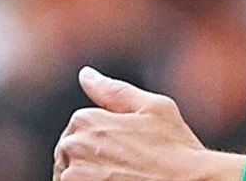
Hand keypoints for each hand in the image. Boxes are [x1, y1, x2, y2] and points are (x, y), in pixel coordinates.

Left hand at [52, 67, 245, 180]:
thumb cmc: (175, 149)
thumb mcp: (153, 108)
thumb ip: (113, 90)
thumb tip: (86, 74)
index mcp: (87, 120)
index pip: (79, 125)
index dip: (106, 134)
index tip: (128, 146)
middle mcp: (75, 148)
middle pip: (70, 149)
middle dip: (92, 154)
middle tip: (126, 162)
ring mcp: (74, 177)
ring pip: (70, 172)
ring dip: (88, 173)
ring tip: (120, 174)